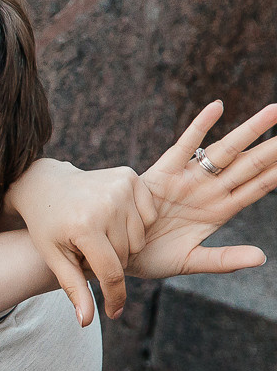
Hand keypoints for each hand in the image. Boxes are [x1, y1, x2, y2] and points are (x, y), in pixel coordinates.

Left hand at [3, 158, 147, 324]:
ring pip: (139, 238)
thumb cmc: (47, 226)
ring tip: (99, 237)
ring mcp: (120, 187)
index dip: (114, 296)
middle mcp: (106, 204)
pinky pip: (148, 216)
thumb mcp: (54, 258)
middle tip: (89, 253)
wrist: (46, 184)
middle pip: (127, 255)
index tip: (113, 312)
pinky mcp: (129, 177)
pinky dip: (134, 225)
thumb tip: (85, 322)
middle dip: (111, 262)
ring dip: (123, 245)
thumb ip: (73, 289)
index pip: (111, 272)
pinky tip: (112, 220)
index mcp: (84, 226)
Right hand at [131, 101, 276, 280]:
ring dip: (250, 131)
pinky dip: (200, 126)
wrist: (110, 251)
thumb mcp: (189, 262)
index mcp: (220, 211)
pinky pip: (184, 146)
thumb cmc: (149, 258)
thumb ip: (224, 259)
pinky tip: (217, 108)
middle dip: (274, 147)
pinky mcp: (162, 173)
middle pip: (250, 164)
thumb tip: (261, 257)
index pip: (260, 187)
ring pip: (225, 151)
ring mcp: (187, 179)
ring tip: (274, 111)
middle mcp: (208, 190)